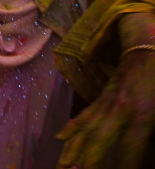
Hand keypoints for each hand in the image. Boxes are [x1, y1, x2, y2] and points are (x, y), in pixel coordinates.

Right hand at [57, 50, 154, 167]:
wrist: (147, 48)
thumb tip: (153, 152)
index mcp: (142, 114)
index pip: (132, 146)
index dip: (126, 164)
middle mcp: (119, 111)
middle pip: (100, 139)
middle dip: (88, 159)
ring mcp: (107, 104)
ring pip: (87, 129)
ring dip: (73, 148)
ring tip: (62, 165)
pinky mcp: (102, 99)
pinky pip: (84, 116)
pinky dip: (71, 128)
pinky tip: (59, 139)